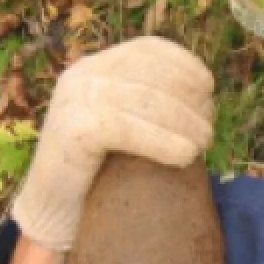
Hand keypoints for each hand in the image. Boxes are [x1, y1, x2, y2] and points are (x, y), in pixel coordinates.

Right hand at [12, 36, 215, 251]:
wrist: (54, 214)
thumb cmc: (99, 179)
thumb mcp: (125, 131)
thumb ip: (150, 109)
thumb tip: (206, 104)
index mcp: (94, 68)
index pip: (147, 49)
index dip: (185, 65)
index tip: (209, 90)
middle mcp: (82, 76)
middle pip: (151, 75)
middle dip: (189, 101)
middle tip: (208, 132)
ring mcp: (74, 100)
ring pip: (144, 101)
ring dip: (184, 123)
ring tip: (203, 146)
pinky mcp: (73, 130)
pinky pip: (127, 128)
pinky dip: (162, 142)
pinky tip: (185, 157)